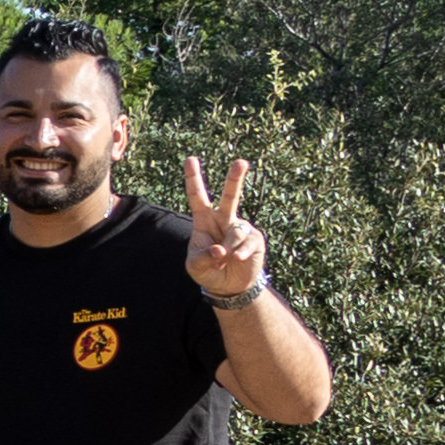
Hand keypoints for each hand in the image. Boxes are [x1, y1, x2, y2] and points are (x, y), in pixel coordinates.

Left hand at [178, 155, 269, 300]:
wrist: (229, 286)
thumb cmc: (208, 271)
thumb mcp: (196, 266)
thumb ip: (204, 257)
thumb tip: (221, 250)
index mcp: (204, 220)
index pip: (197, 197)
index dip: (193, 178)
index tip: (190, 159)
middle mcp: (223, 219)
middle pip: (230, 196)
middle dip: (235, 179)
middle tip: (241, 162)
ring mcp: (240, 228)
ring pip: (236, 231)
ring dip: (228, 249)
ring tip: (225, 260)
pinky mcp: (255, 239)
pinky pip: (247, 243)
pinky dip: (240, 253)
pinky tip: (236, 259)